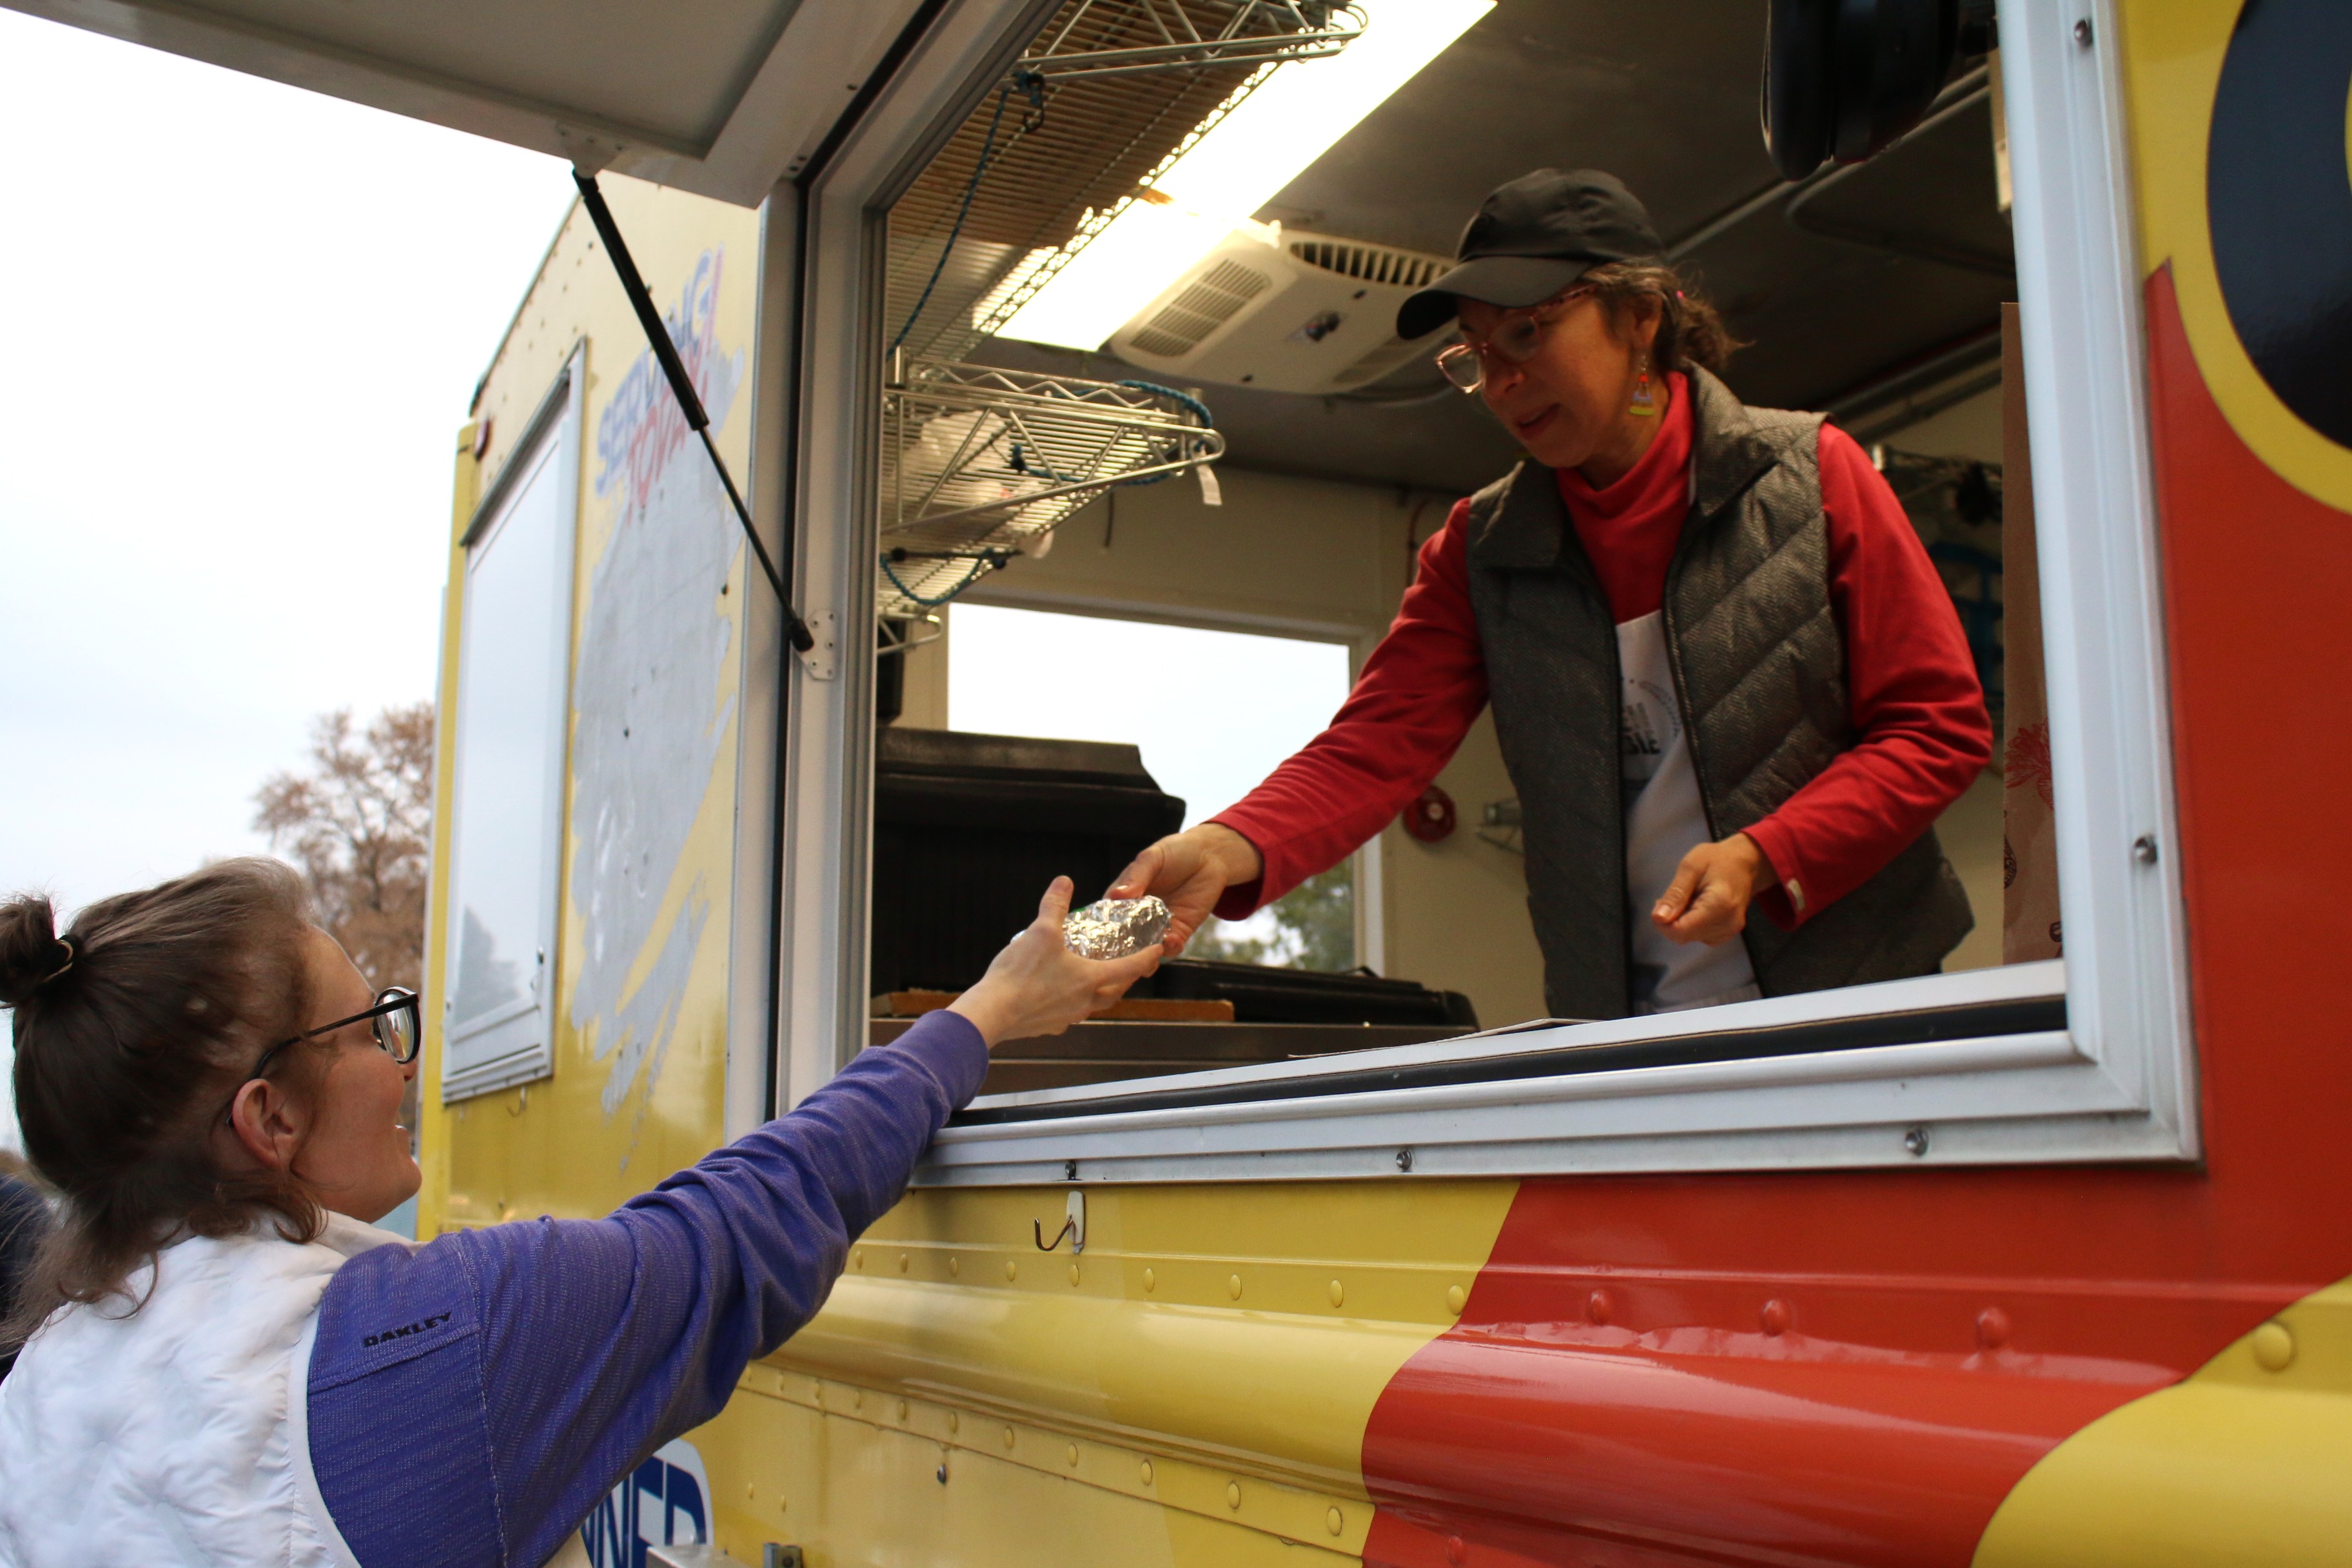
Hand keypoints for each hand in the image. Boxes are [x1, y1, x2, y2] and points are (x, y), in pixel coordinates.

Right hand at [949, 877, 1162, 1047]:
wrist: (992, 1013)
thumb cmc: (1020, 974)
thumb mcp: (1040, 932)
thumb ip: (1055, 905)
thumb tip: (1064, 881)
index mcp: (1090, 979)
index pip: (1129, 968)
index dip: (1146, 958)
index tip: (1158, 951)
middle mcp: (1084, 1002)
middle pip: (1114, 992)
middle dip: (1124, 979)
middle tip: (1127, 966)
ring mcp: (1066, 1017)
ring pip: (1092, 1005)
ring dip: (1097, 992)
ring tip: (1092, 978)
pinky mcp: (1048, 1027)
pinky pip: (1068, 1014)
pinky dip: (1070, 1002)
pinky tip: (1058, 993)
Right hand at [1105, 824, 1262, 956]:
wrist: (1210, 856)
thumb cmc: (1176, 852)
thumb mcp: (1152, 858)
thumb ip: (1136, 876)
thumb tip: (1117, 895)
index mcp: (1125, 897)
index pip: (1109, 916)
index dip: (1104, 927)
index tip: (1102, 936)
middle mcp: (1139, 916)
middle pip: (1125, 939)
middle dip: (1123, 949)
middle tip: (1122, 953)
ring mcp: (1159, 926)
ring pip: (1146, 949)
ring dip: (1145, 954)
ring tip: (1148, 951)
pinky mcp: (1180, 931)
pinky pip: (1172, 947)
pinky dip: (1169, 948)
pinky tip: (1170, 940)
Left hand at [1652, 832, 1776, 945]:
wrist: (1745, 864)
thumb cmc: (1718, 860)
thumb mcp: (1691, 867)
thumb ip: (1675, 894)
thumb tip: (1658, 918)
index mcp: (1719, 906)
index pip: (1680, 932)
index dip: (1662, 922)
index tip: (1660, 902)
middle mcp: (1727, 925)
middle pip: (1683, 936)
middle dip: (1671, 919)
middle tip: (1677, 895)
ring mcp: (1729, 932)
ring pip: (1689, 937)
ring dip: (1681, 920)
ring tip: (1690, 897)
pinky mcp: (1726, 934)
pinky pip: (1698, 935)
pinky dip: (1691, 923)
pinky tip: (1696, 906)